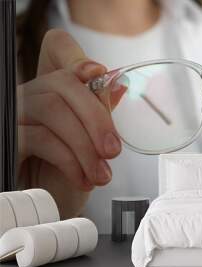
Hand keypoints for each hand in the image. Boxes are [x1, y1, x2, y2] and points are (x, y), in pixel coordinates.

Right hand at [17, 29, 121, 216]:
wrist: (47, 205)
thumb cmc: (67, 173)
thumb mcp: (90, 142)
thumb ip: (100, 113)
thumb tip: (119, 86)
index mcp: (54, 91)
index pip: (57, 53)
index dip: (76, 57)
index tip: (99, 72)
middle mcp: (31, 95)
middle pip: (63, 83)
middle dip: (96, 118)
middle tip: (114, 150)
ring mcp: (16, 114)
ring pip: (54, 110)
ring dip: (85, 146)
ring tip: (102, 174)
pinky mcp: (9, 137)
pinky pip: (41, 138)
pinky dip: (70, 161)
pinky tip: (83, 179)